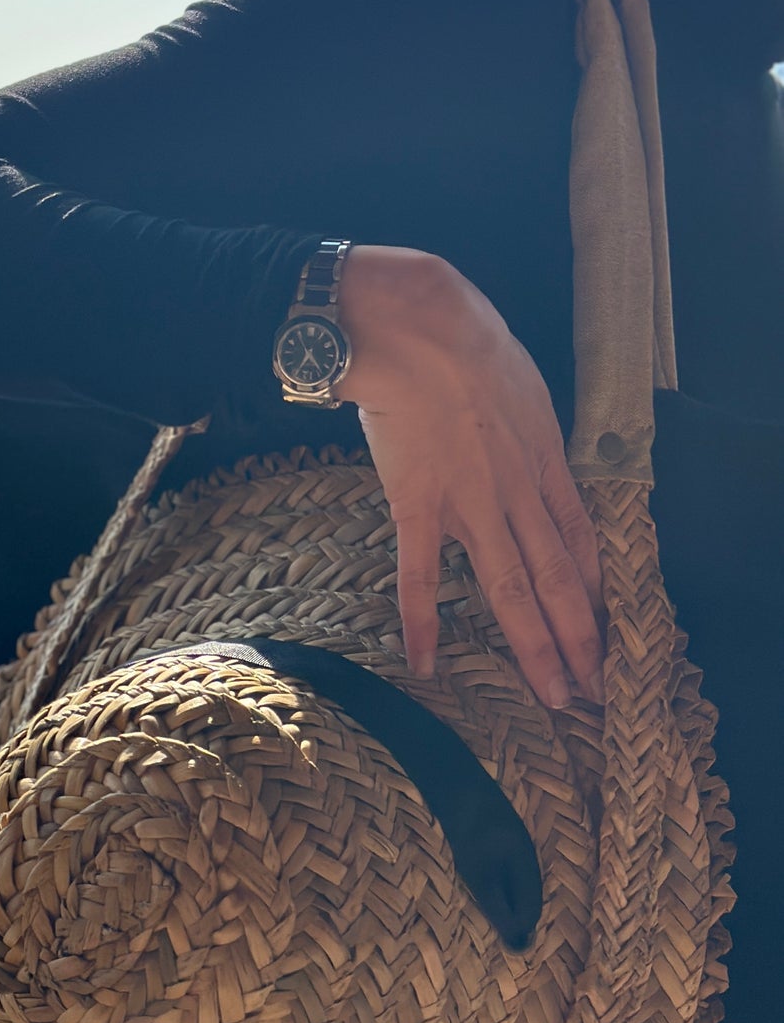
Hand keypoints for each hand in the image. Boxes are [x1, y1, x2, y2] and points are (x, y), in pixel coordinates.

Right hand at [335, 246, 604, 708]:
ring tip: (552, 695)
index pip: (582, 545)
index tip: (607, 637)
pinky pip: (421, 574)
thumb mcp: (522, 386)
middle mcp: (518, 493)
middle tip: (594, 693)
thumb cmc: (464, 340)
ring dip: (534, 646)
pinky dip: (422, 621)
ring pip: (511, 588)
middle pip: (559, 580)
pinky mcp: (418, 504)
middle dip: (580, 640)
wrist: (415, 327)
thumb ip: (525, 433)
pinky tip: (425, 664)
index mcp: (544, 462)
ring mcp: (471, 504)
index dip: (597, 596)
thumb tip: (525, 456)